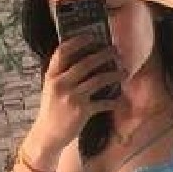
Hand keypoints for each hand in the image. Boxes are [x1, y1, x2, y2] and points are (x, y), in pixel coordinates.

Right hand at [36, 34, 126, 151]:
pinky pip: (103, 103)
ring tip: (124, 72)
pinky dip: (114, 102)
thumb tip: (83, 60)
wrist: (47, 135)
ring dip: (114, 74)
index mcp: (51, 76)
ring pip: (98, 80)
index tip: (92, 37)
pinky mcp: (82, 111)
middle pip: (86, 63)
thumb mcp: (51, 89)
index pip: (63, 52)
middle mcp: (61, 84)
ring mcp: (72, 97)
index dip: (78, 42)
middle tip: (116, 52)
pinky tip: (121, 101)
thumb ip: (62, 76)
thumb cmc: (52, 111)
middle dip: (104, 55)